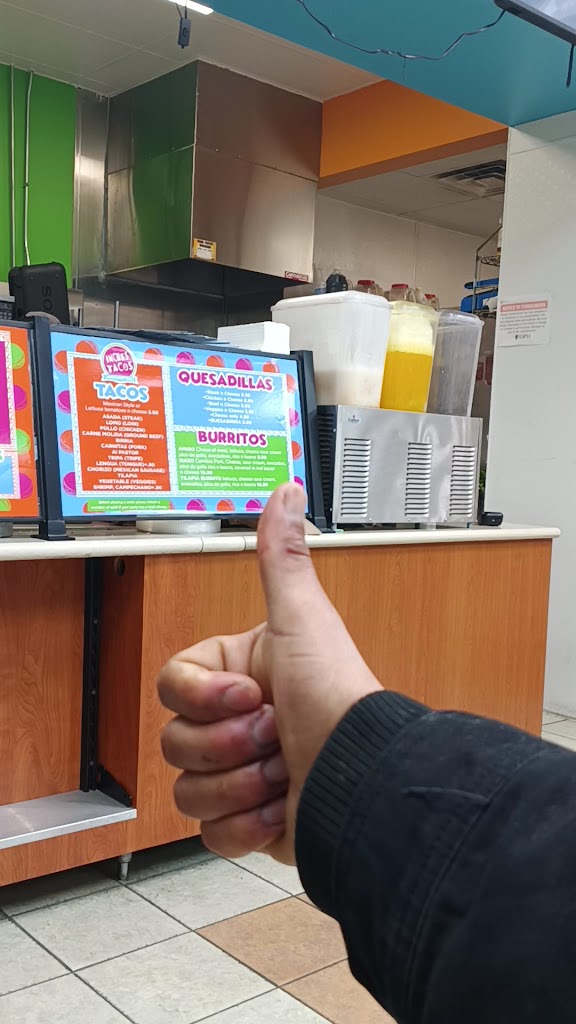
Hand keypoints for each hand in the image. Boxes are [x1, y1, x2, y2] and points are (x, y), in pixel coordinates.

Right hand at [158, 484, 379, 863]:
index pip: (173, 685)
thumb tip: (286, 493)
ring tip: (282, 772)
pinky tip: (278, 808)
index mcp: (239, 674)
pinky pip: (208, 832)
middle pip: (174, 740)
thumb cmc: (336, 702)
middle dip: (227, 744)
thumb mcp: (302, 622)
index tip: (250, 694)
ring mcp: (240, 772)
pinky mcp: (246, 820)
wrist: (365, 782)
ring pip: (186, 787)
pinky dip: (243, 826)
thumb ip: (282, 559)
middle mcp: (237, 721)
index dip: (204, 697)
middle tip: (273, 734)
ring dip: (239, 784)